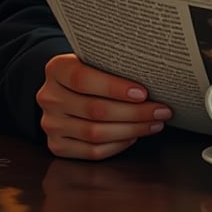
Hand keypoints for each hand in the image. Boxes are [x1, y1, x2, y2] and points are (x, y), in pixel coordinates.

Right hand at [37, 53, 172, 159]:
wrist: (64, 88)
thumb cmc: (89, 70)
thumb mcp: (93, 59)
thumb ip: (112, 64)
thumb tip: (152, 74)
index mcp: (56, 68)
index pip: (83, 79)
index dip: (115, 88)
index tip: (143, 92)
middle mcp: (49, 97)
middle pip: (95, 110)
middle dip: (134, 112)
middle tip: (161, 110)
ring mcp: (51, 124)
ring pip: (95, 133)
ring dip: (131, 130)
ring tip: (154, 123)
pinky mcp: (57, 145)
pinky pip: (91, 152)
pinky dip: (117, 145)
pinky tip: (134, 136)